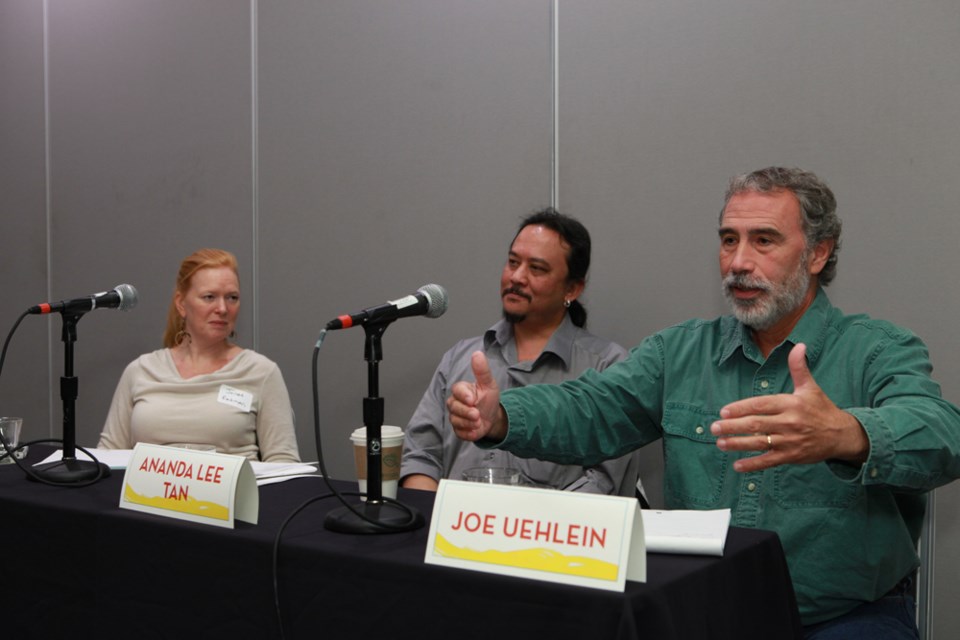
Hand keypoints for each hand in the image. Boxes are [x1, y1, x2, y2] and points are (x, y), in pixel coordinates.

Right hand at [446, 351, 506, 441]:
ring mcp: (455, 416)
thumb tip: (477, 353)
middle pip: (454, 407)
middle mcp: (455, 402)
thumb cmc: (488, 398)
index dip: (463, 395)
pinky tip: (476, 430)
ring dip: (468, 423)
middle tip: (478, 414)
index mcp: (461, 390)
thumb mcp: (489, 384)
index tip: (472, 399)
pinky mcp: (458, 429)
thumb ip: (482, 371)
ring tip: (479, 422)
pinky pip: (459, 433)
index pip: (457, 390)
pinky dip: (468, 433)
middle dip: (466, 412)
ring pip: (455, 420)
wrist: (493, 416)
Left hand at [710, 343, 869, 472]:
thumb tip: (800, 345)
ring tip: (720, 443)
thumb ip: (799, 368)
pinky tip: (737, 465)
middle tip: (715, 428)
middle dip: (733, 427)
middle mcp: (789, 422)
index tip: (724, 411)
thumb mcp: (811, 387)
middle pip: (756, 425)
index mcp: (791, 403)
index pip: (761, 405)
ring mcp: (790, 441)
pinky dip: (753, 465)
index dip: (741, 408)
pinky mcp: (791, 456)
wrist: (842, 435)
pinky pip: (769, 461)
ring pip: (760, 443)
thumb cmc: (822, 408)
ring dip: (738, 444)